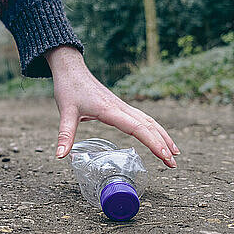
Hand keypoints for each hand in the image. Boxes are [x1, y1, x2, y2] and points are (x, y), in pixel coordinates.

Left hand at [45, 46, 179, 167]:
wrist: (72, 69)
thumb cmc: (69, 88)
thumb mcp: (65, 112)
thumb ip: (65, 135)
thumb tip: (59, 156)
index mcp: (109, 110)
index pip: (137, 128)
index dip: (152, 142)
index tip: (164, 156)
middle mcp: (120, 107)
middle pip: (149, 126)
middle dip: (163, 144)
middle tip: (173, 164)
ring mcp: (122, 106)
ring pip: (149, 121)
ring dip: (163, 136)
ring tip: (174, 153)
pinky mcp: (120, 106)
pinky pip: (142, 118)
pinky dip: (154, 129)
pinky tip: (158, 138)